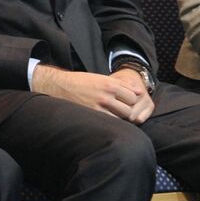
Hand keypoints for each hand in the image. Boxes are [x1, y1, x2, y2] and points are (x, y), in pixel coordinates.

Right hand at [33, 65, 152, 123]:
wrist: (60, 86)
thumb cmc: (81, 82)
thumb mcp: (101, 78)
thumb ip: (120, 85)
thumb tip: (139, 92)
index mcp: (110, 83)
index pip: (134, 95)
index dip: (132, 100)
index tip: (127, 103)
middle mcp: (107, 94)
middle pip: (130, 107)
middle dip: (129, 110)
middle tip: (122, 111)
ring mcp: (100, 105)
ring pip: (123, 116)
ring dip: (121, 117)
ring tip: (114, 116)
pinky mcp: (93, 114)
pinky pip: (111, 122)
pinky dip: (112, 122)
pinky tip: (106, 120)